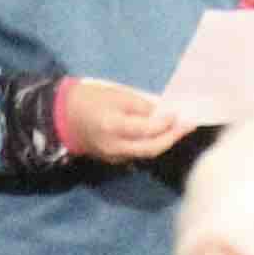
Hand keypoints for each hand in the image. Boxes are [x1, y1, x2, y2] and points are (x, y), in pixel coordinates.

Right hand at [57, 78, 188, 163]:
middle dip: (173, 137)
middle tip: (190, 125)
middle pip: (151, 148)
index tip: (180, 114)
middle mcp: (114, 146)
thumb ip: (141, 106)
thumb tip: (164, 112)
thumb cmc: (90, 99)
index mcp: (112, 126)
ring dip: (165, 142)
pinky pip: (137, 154)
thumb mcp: (116, 94)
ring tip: (181, 129)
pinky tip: (163, 135)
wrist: (63, 117)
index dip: (166, 123)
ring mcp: (113, 156)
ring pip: (146, 154)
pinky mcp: (113, 160)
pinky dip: (152, 145)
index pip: (146, 129)